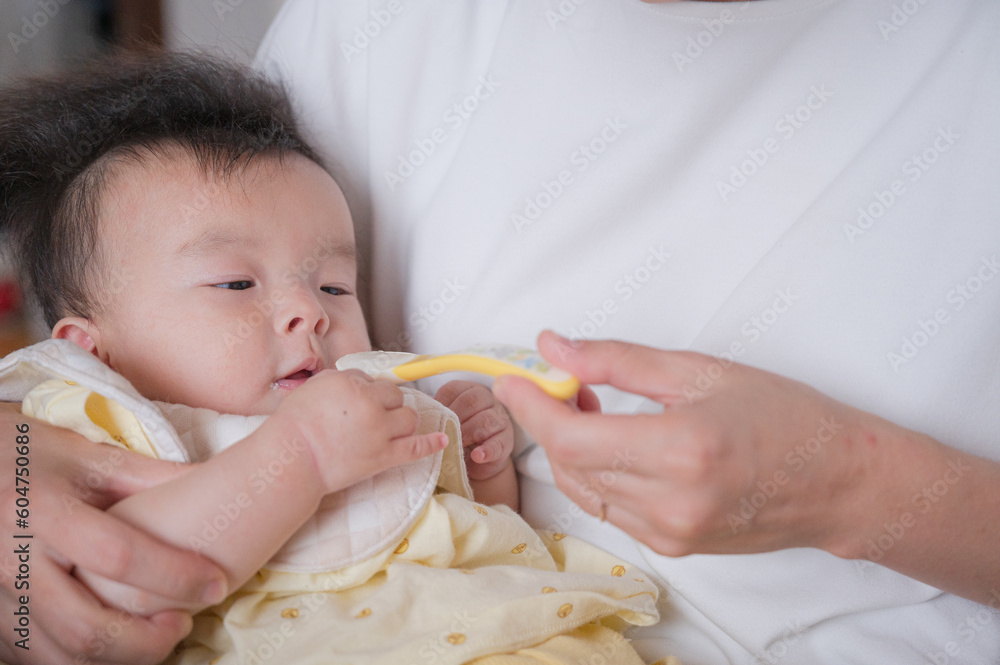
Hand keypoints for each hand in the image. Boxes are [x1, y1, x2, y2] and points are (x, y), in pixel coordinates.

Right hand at [0, 405, 227, 664]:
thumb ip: (149, 477)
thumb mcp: (84, 455)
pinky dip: (82, 661)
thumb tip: (219, 481)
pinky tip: (116, 645)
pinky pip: (36, 658)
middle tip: (184, 624)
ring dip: (120, 659)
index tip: (216, 584)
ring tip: (158, 636)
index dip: (174, 576)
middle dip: (148, 641)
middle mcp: (11, 560)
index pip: (118, 556)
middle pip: (85, 628)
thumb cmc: (23, 454)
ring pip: (60, 656)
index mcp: (42, 511)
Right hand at [270, 370, 446, 492]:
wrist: (292, 460)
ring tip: (389, 429)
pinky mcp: (384, 456)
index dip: (369, 391)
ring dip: (402, 421)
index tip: (361, 402)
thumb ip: (341, 379)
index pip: (375, 380)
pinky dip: (432, 443)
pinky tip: (443, 440)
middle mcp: (371, 403)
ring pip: (409, 418)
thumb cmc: (294, 424)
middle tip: (371, 417)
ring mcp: (380, 431)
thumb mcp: (314, 387)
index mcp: (352, 382)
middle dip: (387, 404)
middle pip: (396, 396)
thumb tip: (360, 379)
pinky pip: (417, 447)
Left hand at [435, 381, 513, 480]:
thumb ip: (437, 413)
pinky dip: (487, 450)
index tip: (433, 419)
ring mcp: (500, 419)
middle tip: (445, 434)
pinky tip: (477, 456)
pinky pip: (499, 442)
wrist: (478, 460)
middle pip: (472, 401)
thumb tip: (421, 407)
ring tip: (458, 445)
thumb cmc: (459, 435)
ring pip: (486, 420)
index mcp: (469, 390)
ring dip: (469, 433)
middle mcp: (487, 400)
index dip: (441, 404)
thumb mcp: (447, 421)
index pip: (454, 389)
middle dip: (455, 418)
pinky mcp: (506, 440)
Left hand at [493, 331, 906, 557]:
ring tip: (590, 404)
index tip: (510, 379)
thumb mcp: (699, 371)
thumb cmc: (785, 418)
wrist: (838, 482)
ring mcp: (669, 533)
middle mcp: (670, 503)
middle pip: (568, 463)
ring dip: (569, 446)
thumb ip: (617, 360)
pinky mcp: (672, 546)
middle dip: (547, 420)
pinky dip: (594, 472)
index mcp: (680, 451)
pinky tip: (613, 441)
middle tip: (559, 380)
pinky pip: (607, 507)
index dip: (530, 406)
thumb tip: (554, 347)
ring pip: (581, 489)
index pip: (571, 436)